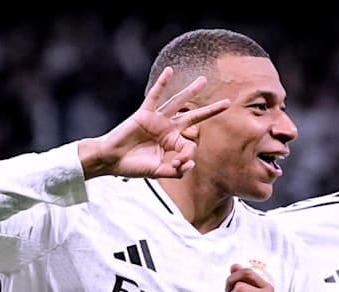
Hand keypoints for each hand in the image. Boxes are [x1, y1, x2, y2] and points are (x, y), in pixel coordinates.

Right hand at [81, 66, 230, 178]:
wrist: (111, 160)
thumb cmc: (132, 166)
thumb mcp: (157, 172)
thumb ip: (175, 171)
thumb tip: (192, 163)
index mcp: (171, 142)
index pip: (189, 145)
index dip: (187, 157)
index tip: (177, 165)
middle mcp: (166, 128)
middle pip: (193, 117)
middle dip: (210, 110)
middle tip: (227, 103)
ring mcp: (156, 119)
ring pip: (177, 102)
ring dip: (191, 91)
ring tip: (204, 80)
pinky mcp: (144, 113)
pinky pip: (154, 96)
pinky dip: (162, 83)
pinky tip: (170, 71)